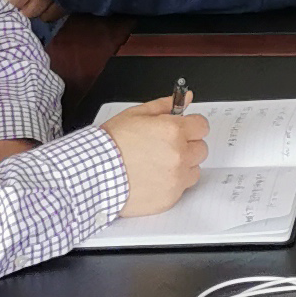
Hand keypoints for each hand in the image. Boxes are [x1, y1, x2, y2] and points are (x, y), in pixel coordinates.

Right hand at [103, 96, 209, 217]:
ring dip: (182, 166)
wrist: (93, 174)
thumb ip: (166, 105)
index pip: (202, 126)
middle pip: (201, 149)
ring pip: (194, 170)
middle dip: (187, 146)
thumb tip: (187, 97)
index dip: (191, 126)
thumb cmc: (111, 144)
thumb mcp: (137, 115)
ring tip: (157, 165)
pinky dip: (171, 184)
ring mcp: (176, 179)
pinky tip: (152, 179)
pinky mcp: (169, 198)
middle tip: (165, 147)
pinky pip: (181, 189)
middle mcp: (179, 155)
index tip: (183, 130)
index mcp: (174, 131)